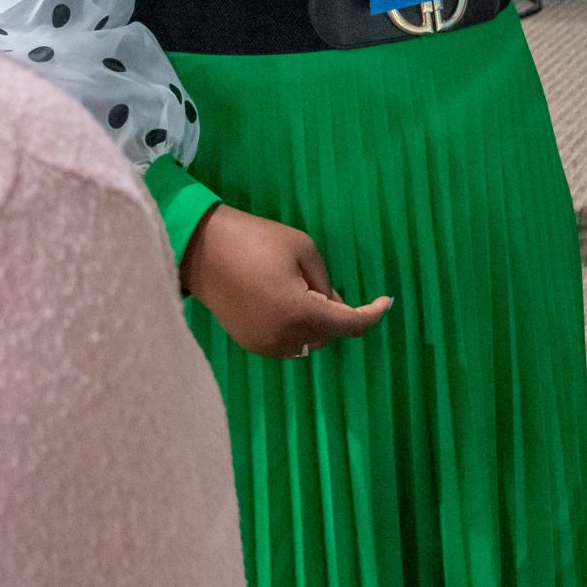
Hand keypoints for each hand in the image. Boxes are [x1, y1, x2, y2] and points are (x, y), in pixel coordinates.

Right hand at [179, 204, 392, 358]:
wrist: (200, 249)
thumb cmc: (255, 241)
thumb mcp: (303, 250)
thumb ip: (326, 283)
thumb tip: (336, 307)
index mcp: (300, 314)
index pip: (349, 324)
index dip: (372, 314)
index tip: (386, 302)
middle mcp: (283, 339)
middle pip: (328, 335)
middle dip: (336, 314)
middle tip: (326, 285)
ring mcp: (264, 345)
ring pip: (308, 342)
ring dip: (316, 323)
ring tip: (304, 291)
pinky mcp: (249, 344)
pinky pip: (286, 342)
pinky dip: (295, 328)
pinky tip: (286, 302)